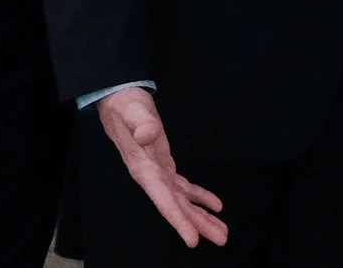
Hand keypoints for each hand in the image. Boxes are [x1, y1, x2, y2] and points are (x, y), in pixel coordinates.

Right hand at [97, 87, 226, 247]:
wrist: (119, 101)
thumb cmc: (127, 106)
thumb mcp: (134, 111)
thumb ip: (141, 123)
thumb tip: (148, 134)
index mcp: (144, 170)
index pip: (163, 201)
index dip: (178, 221)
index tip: (193, 240)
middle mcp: (151, 178)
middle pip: (176, 207)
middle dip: (198, 224)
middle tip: (222, 239)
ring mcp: (158, 173)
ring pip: (182, 201)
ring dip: (201, 216)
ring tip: (221, 231)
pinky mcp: (164, 166)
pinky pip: (184, 187)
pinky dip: (200, 197)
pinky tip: (215, 206)